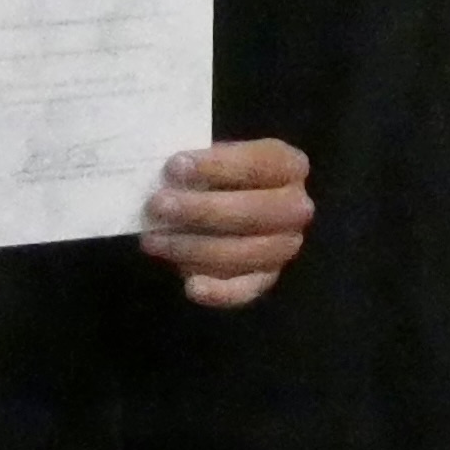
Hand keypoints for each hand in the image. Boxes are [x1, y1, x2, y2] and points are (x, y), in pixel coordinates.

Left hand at [141, 139, 313, 308]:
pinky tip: (191, 286)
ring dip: (195, 248)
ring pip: (246, 252)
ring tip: (152, 241)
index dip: (218, 166)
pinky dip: (220, 292)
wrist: (226, 203)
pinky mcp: (266, 278)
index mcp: (289, 166)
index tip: (174, 167)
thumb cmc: (216, 174)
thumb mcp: (213, 158)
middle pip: (255, 211)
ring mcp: (284, 247)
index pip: (259, 164)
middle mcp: (296, 208)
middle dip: (203, 210)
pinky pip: (247, 290)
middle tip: (158, 205)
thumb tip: (168, 179)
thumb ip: (199, 165)